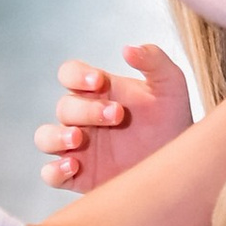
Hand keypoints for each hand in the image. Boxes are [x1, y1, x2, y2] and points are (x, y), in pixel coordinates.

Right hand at [39, 43, 193, 193]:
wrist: (180, 164)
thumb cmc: (172, 122)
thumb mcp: (171, 86)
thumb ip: (154, 60)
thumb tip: (128, 49)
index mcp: (98, 92)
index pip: (70, 74)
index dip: (77, 76)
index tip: (99, 82)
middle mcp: (83, 117)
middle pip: (64, 106)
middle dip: (86, 110)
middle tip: (117, 115)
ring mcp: (78, 147)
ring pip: (45, 138)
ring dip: (56, 136)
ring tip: (78, 138)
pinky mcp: (78, 176)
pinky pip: (50, 174)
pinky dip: (54, 170)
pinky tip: (74, 166)